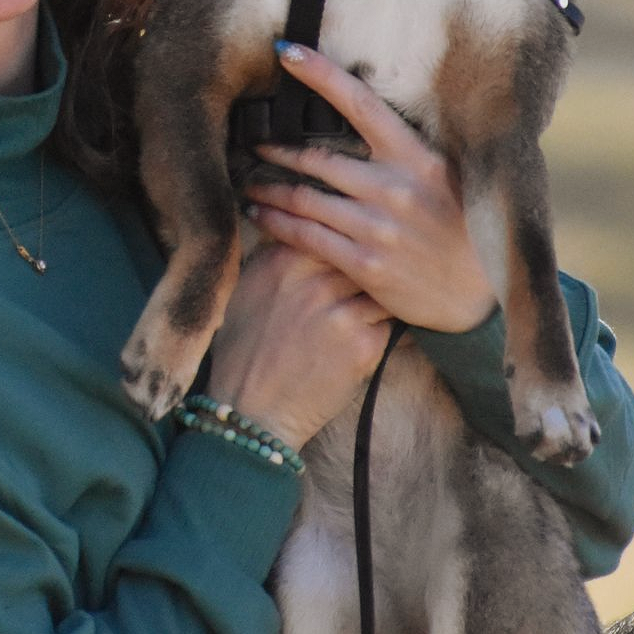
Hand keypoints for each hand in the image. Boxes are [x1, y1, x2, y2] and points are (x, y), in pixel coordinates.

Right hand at [205, 243, 392, 453]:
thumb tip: (303, 223)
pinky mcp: (363, 344)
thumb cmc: (244, 350)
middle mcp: (312, 279)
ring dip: (379, 296)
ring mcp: (340, 311)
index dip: (344, 237)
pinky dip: (381, 328)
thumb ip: (277, 251)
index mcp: (282, 259)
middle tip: (363, 282)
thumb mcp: (246, 289)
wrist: (251, 411)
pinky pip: (389, 320)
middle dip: (366, 266)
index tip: (349, 247)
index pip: (331, 226)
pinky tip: (363, 340)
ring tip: (365, 312)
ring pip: (380, 285)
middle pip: (360, 253)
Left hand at [242, 44, 497, 335]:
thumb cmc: (462, 228)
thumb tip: (363, 117)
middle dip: (276, 149)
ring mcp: (379, 228)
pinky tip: (259, 214)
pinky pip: (306, 237)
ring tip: (248, 181)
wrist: (481, 296)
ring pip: (305, 199)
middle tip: (252, 141)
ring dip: (269, 188)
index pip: (361, 103)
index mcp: (418, 158)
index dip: (320, 74)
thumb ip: (406, 153)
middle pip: (318, 158)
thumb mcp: (446, 178)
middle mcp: (396, 188)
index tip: (286, 52)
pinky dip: (276, 223)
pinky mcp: (366, 264)